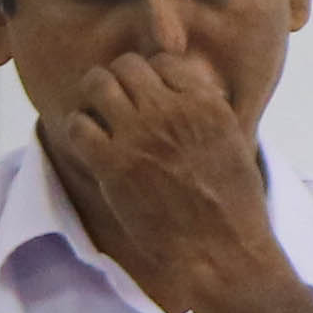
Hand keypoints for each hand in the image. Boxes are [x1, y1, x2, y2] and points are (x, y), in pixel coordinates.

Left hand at [42, 53, 288, 306]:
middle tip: (113, 102)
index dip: (150, 75)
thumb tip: (192, 98)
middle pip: (128, 65)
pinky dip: (78, 129)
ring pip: (98, 84)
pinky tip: (88, 144)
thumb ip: (208, 115)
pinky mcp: (113, 164)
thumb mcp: (234, 144)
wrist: (220, 251)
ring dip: (92, 96)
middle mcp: (172, 110)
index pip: (164, 61)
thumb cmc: (233, 207)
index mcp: (206, 103)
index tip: (146, 96)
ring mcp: (140, 135)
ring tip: (96, 115)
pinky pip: (78, 125)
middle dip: (117, 79)